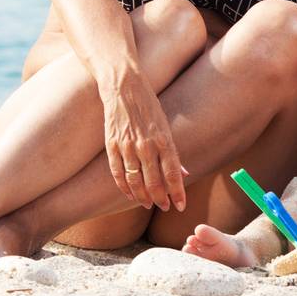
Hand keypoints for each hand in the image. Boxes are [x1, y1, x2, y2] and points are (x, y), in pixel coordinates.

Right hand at [101, 72, 186, 212]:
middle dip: (161, 198)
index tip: (181, 206)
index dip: (177, 192)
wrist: (124, 88)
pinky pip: (117, 173)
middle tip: (165, 207)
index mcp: (164, 140)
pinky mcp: (112, 145)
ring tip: (148, 204)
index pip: (173, 174)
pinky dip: (124, 187)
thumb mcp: (166, 127)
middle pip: (154, 182)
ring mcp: (127, 146)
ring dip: (142, 196)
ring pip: (135, 181)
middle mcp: (146, 146)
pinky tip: (130, 194)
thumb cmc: (149, 107)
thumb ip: (173, 153)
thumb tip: (184, 174)